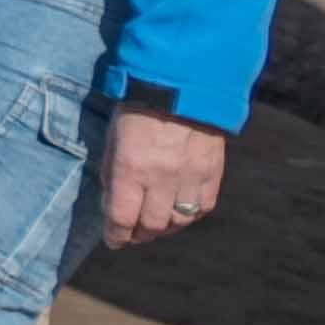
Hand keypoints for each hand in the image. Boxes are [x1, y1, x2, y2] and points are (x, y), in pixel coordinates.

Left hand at [100, 102, 228, 247]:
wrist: (183, 85)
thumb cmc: (137, 109)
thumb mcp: (113, 138)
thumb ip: (111, 173)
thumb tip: (112, 204)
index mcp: (130, 168)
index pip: (122, 216)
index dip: (116, 234)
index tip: (113, 240)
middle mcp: (161, 178)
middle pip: (151, 224)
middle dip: (138, 235)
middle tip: (132, 236)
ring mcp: (190, 177)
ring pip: (179, 220)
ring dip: (164, 228)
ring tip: (155, 227)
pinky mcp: (212, 173)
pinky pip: (203, 206)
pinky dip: (190, 215)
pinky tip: (179, 213)